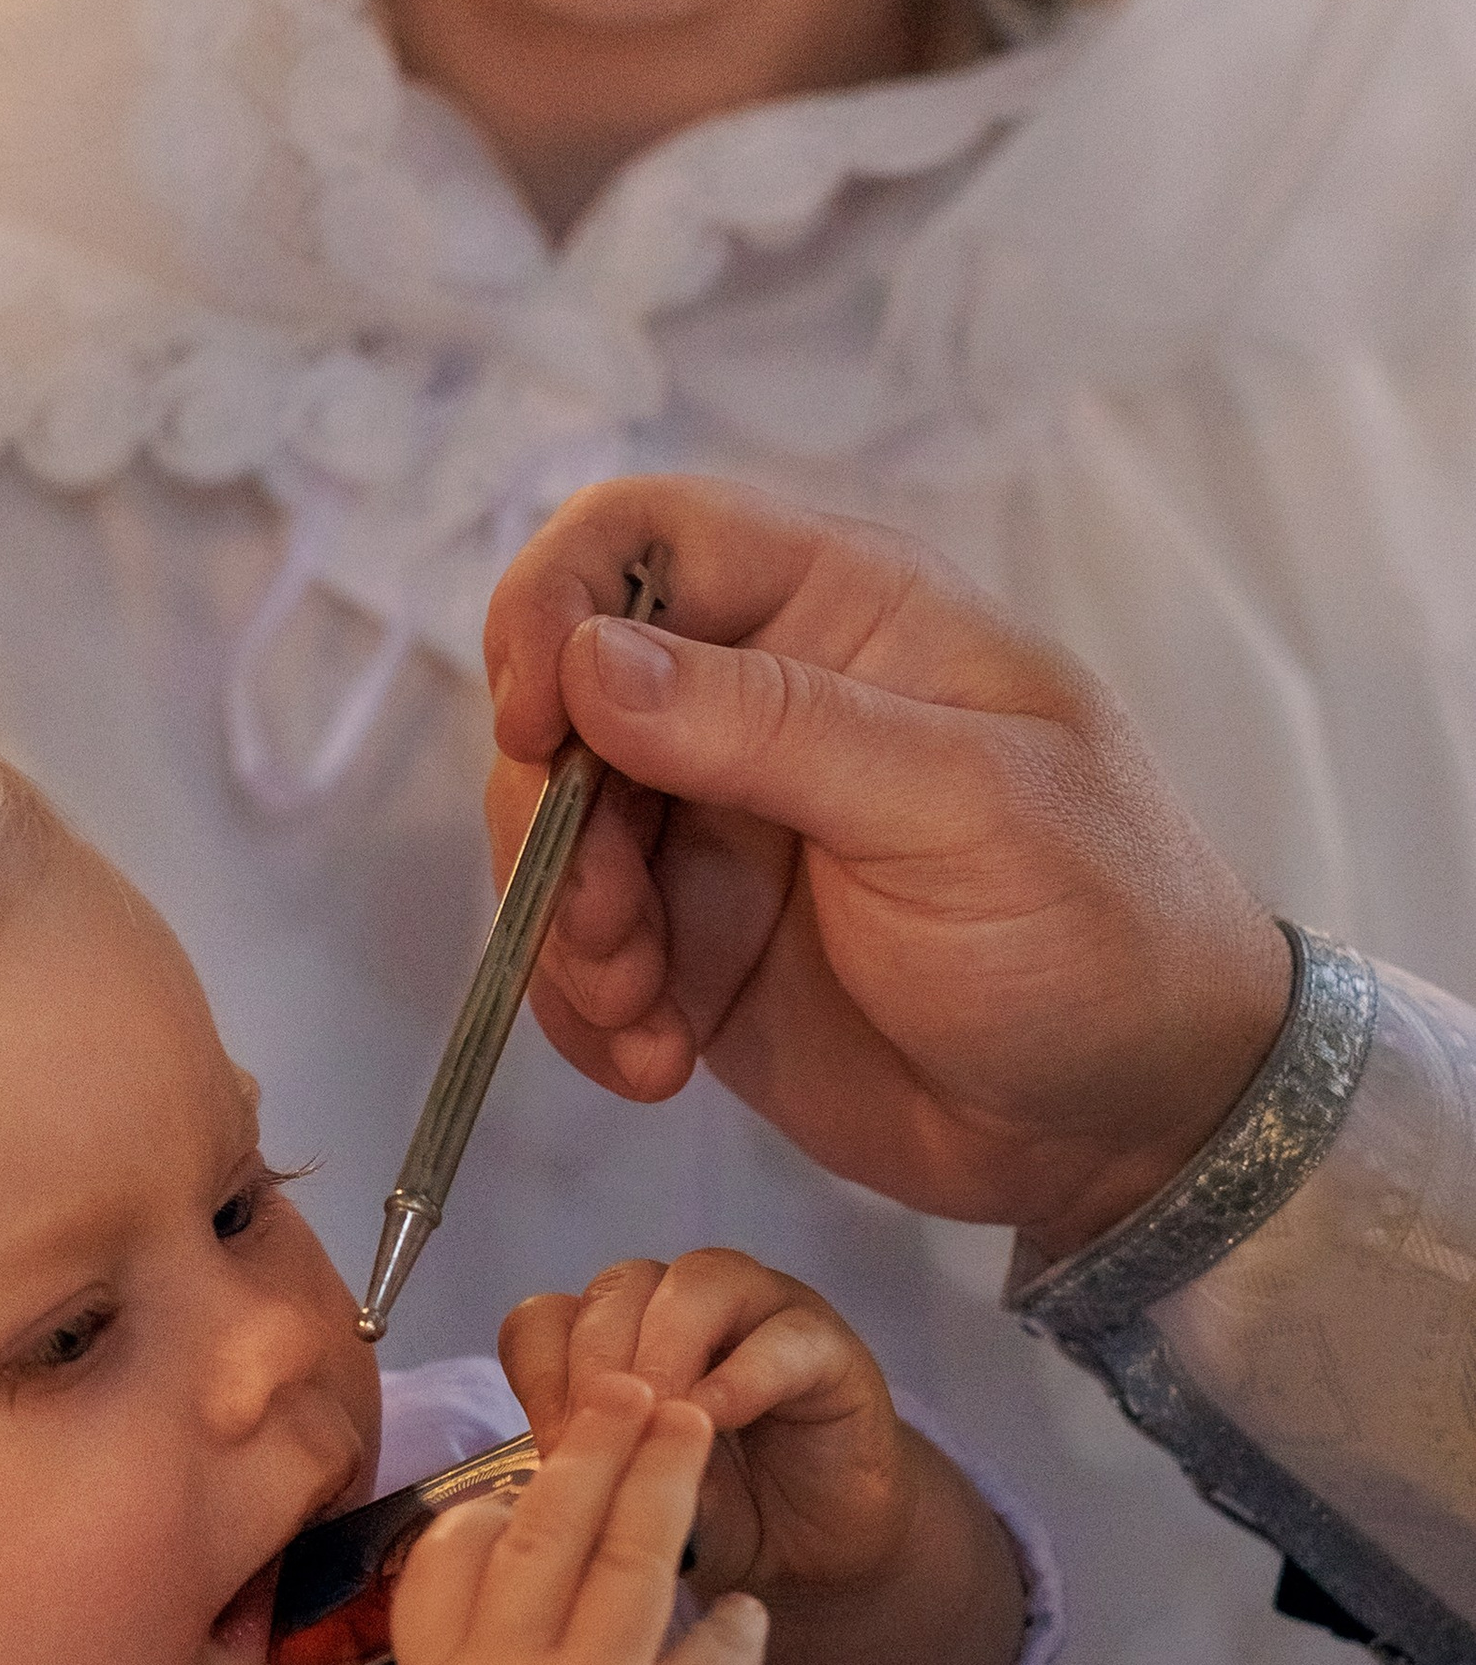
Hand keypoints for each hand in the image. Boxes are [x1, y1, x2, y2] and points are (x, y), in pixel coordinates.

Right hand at [483, 475, 1293, 1258]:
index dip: (557, 608)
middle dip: (551, 823)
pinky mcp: (691, 950)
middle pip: (563, 703)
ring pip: (552, 840)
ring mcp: (715, 832)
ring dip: (563, 937)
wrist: (1125, 1125)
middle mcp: (755, 706)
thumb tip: (591, 662)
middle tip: (608, 937)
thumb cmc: (1092, 928)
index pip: (642, 539)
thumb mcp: (958, 809)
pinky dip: (585, 1014)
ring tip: (646, 1022)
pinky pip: (575, 958)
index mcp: (839, 613)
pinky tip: (659, 1065)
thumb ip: (776, 728)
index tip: (538, 729)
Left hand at [501, 1256, 1027, 1664]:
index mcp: (620, 1339)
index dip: (540, 1372)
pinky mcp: (825, 1346)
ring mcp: (758, 1313)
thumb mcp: (633, 1505)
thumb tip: (538, 1477)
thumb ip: (593, 1476)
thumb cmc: (716, 1519)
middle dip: (594, 1364)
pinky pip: (781, 1336)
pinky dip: (740, 1375)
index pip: (552, 1317)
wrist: (818, 1556)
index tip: (546, 1445)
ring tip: (651, 1425)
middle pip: (618, 1289)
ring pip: (696, 1283)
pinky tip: (711, 1422)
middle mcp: (683, 1308)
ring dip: (663, 1351)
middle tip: (594, 1441)